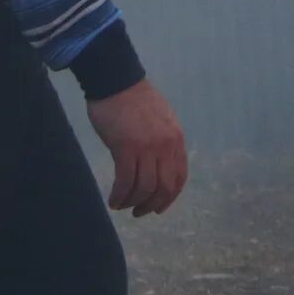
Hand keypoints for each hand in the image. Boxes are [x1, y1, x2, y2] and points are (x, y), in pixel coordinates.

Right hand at [86, 78, 189, 216]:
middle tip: (138, 212)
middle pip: (165, 187)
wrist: (117, 82)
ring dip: (132, 202)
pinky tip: (113, 200)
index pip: (180, 176)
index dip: (170, 197)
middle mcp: (166, 145)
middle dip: (152, 205)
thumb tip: (159, 166)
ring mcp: (147, 147)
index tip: (158, 208)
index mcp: (176, 139)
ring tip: (121, 205)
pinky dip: (120, 195)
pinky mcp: (126, 147)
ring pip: (145, 188)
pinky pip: (126, 181)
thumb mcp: (160, 122)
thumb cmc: (134, 101)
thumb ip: (163, 143)